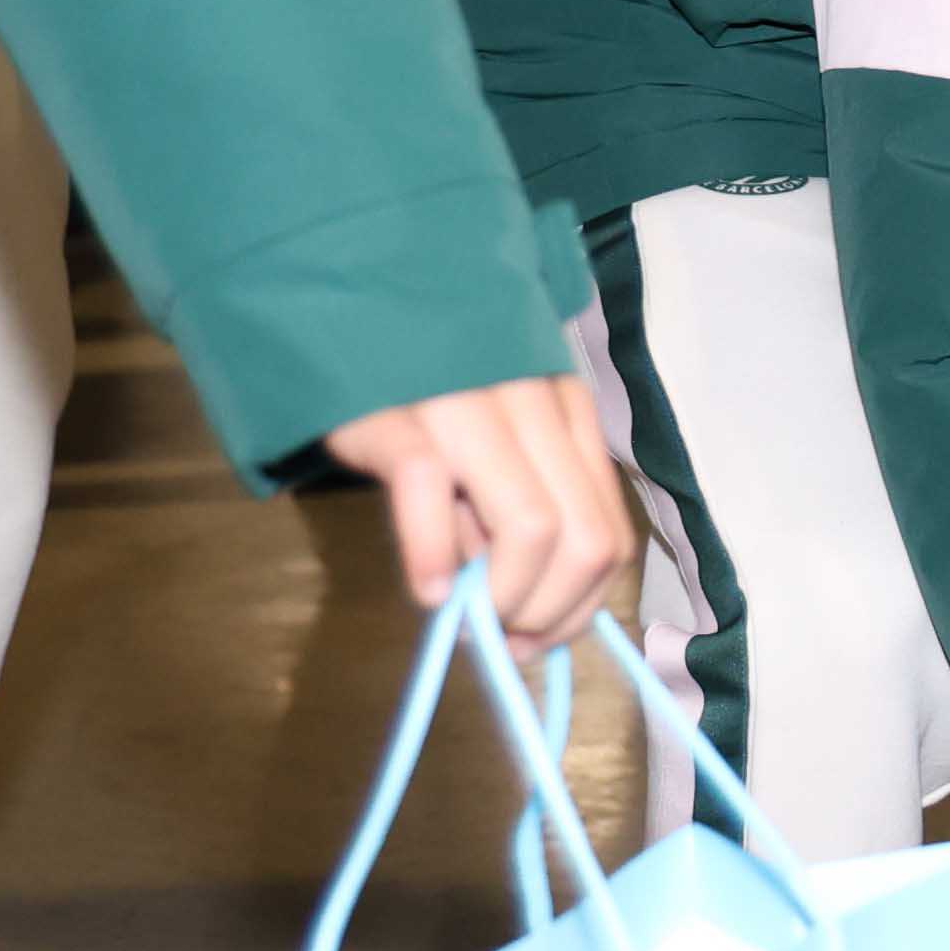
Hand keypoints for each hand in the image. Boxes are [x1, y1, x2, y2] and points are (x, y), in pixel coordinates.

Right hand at [325, 375, 633, 652]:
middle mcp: (532, 402)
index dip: (581, 605)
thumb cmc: (421, 391)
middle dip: (548, 612)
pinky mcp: (395, 411)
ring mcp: (466, 402)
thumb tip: (526, 621)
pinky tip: (426, 587)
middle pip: (584, 540)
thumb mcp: (490, 447)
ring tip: (464, 618)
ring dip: (505, 597)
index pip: (609, 533)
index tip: (537, 637)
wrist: (340, 312)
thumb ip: (516, 516)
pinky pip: (431, 490)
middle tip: (502, 636)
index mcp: (566, 410)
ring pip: (533, 526)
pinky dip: (433, 556)